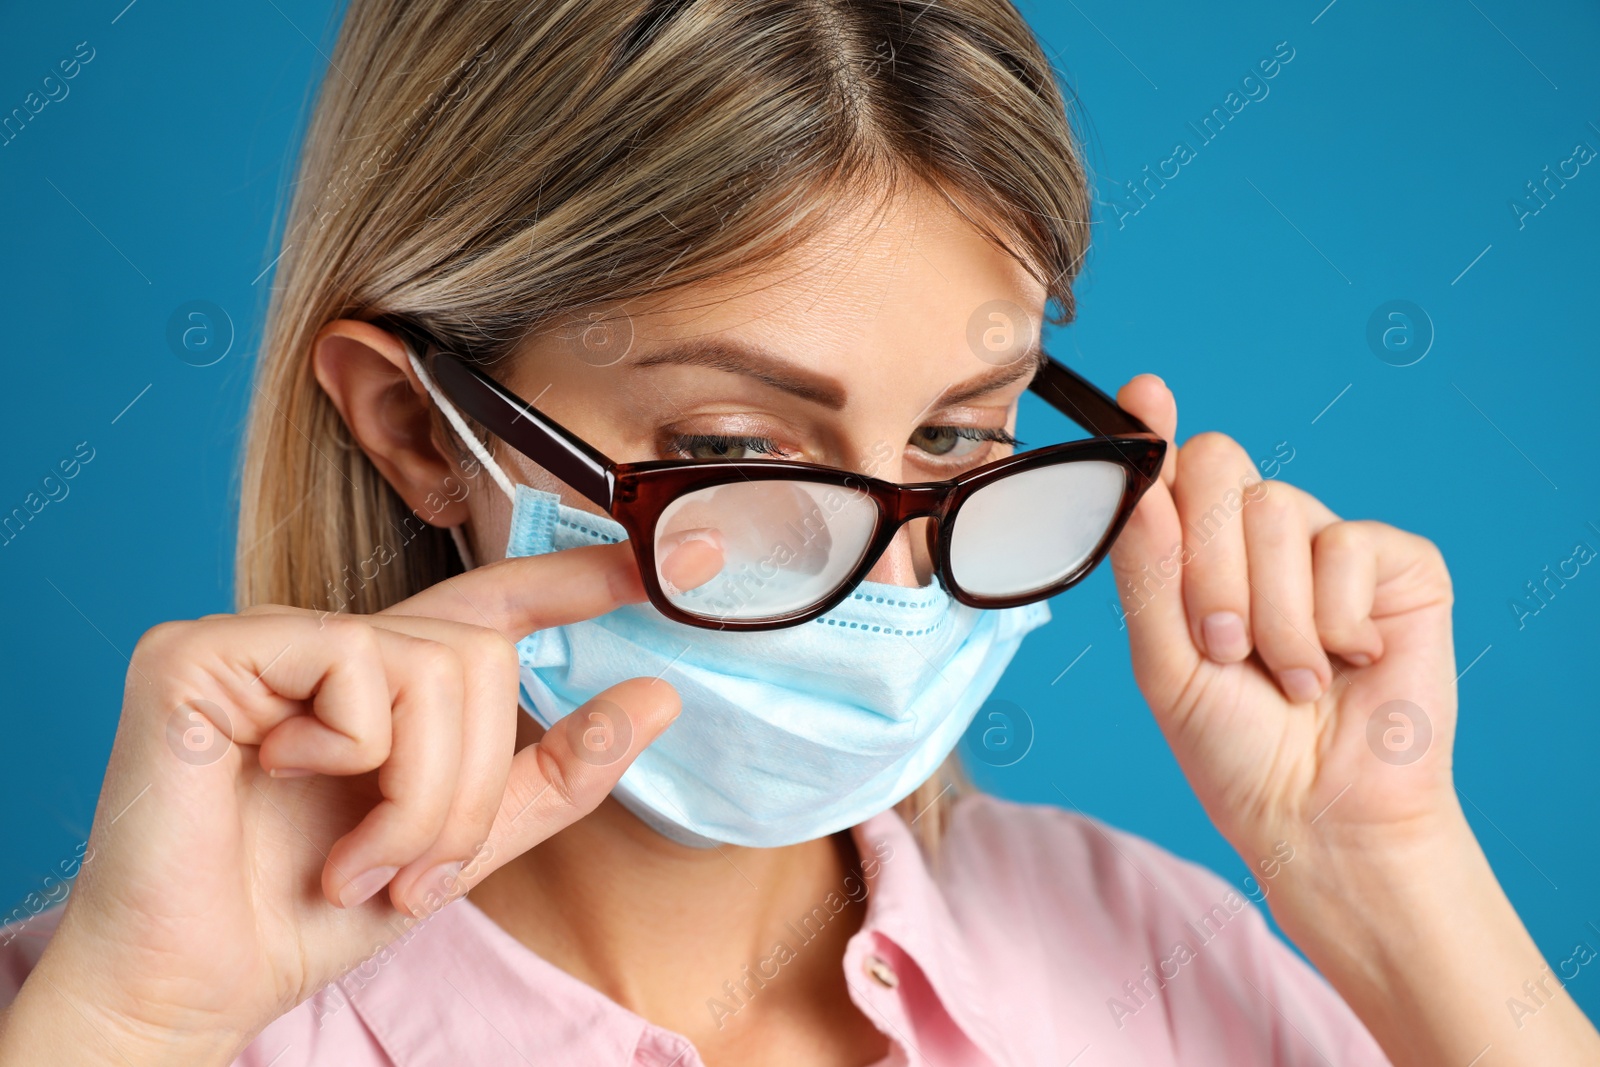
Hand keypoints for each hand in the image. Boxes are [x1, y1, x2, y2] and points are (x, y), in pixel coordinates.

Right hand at [5, 540, 715, 1063]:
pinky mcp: (205, 651)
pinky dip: (351, 757)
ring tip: (357, 863)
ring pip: (432, 667)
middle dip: (469, 788)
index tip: (684, 557)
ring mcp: (263, 638)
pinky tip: (279, 786)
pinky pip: (353, 668)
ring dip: (420, 797)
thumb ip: (556, 771)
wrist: (193, 985)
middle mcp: (324, 644)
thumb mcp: (461, 843)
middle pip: (481, 657)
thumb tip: (659, 696)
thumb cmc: (307, 913)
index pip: (492, 603)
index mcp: (380, 682)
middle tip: (408, 869)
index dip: (578, 577)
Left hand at [1108, 374, 1458, 865]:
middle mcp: (1256, 537)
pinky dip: (1336, 619)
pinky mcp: (1396, 564)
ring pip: (1279, 510)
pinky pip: (1349, 545)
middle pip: (1215, 466)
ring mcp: (1327, 544)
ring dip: (1273, 613)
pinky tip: (1347, 663)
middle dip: (1209, 565)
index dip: (1152, 429)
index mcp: (1192, 554)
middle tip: (1224, 647)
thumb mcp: (1163, 663)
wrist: (1318, 813)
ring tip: (1288, 676)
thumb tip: (1139, 483)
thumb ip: (1147, 571)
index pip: (1166, 469)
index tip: (1145, 395)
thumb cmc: (1235, 747)